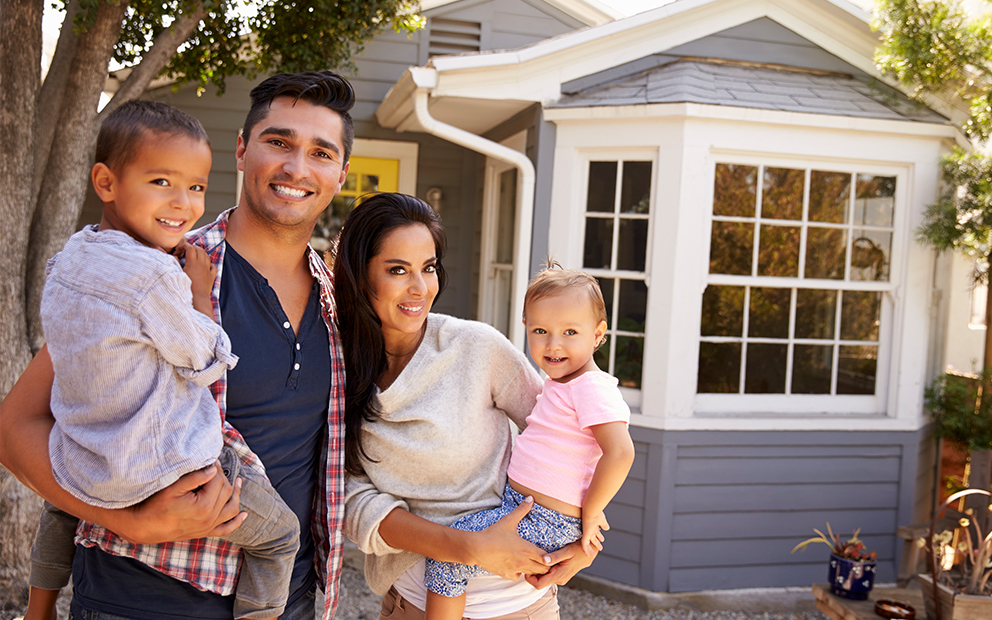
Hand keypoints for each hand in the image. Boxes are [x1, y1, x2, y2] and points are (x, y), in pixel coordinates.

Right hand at [117, 461, 244, 543]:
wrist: (144, 527)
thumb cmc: (155, 505)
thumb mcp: (172, 487)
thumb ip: (195, 478)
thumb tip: (213, 469)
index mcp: (204, 506)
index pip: (218, 481)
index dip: (216, 468)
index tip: (212, 460)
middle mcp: (210, 518)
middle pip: (226, 492)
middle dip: (223, 477)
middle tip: (216, 467)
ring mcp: (208, 527)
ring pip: (231, 509)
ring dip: (236, 495)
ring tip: (238, 482)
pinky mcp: (205, 533)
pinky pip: (226, 529)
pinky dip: (237, 522)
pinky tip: (244, 514)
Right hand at [174, 239, 215, 314]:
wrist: (197, 299)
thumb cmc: (185, 287)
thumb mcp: (178, 273)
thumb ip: (175, 263)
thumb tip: (174, 257)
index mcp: (193, 263)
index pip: (190, 248)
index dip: (184, 246)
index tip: (179, 250)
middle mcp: (202, 264)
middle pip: (200, 250)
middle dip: (193, 247)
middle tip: (186, 251)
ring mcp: (208, 270)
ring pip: (207, 256)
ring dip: (201, 254)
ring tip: (194, 257)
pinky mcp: (211, 277)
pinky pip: (213, 266)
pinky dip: (209, 264)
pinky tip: (205, 266)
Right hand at [467, 496, 551, 580]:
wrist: (476, 548)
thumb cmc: (493, 534)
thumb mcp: (509, 520)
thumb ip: (522, 509)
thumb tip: (531, 498)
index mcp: (527, 549)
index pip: (547, 559)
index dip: (549, 557)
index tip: (548, 553)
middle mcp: (524, 562)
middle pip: (543, 569)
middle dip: (544, 565)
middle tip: (542, 558)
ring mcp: (516, 569)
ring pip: (532, 574)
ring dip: (533, 570)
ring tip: (531, 562)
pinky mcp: (507, 574)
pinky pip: (518, 577)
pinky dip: (519, 573)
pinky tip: (516, 565)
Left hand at [525, 540, 596, 588]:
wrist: (590, 552)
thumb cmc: (579, 549)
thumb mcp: (567, 551)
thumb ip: (555, 556)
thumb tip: (543, 560)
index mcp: (559, 575)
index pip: (538, 585)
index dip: (529, 578)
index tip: (526, 567)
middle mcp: (559, 579)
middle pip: (539, 582)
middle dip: (532, 573)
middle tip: (528, 560)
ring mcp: (560, 578)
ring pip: (543, 578)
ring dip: (538, 571)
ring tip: (534, 559)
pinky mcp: (561, 575)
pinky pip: (548, 575)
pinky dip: (543, 570)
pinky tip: (542, 560)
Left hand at [581, 512, 608, 555]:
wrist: (591, 511)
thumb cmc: (596, 513)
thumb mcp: (602, 520)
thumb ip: (604, 524)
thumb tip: (607, 528)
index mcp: (594, 524)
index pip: (596, 531)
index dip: (599, 535)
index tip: (602, 539)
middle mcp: (590, 528)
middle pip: (593, 537)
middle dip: (596, 542)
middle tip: (600, 547)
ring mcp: (587, 532)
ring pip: (588, 542)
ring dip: (592, 548)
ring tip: (595, 553)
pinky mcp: (585, 535)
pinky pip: (584, 545)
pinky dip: (586, 550)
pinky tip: (588, 555)